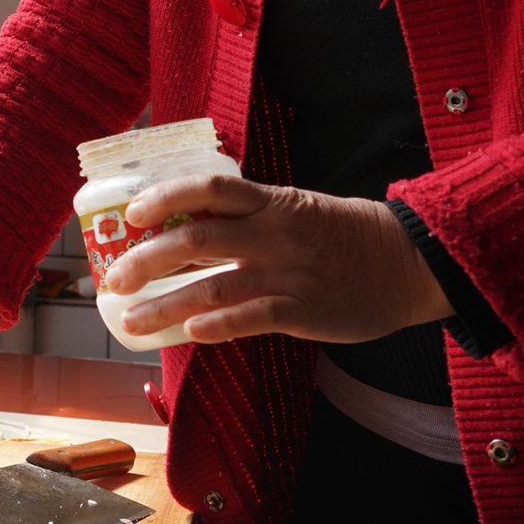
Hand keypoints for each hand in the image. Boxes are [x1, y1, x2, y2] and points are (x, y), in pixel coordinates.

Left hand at [105, 175, 449, 345]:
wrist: (407, 262)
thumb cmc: (342, 237)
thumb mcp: (295, 209)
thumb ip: (249, 217)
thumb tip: (188, 228)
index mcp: (269, 203)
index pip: (209, 189)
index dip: (166, 196)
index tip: (132, 212)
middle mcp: (272, 234)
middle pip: (196, 239)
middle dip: (147, 260)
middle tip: (116, 279)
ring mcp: (287, 274)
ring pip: (212, 288)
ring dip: (165, 305)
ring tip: (133, 321)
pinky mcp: (304, 311)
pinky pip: (253, 318)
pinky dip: (218, 326)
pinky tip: (192, 334)